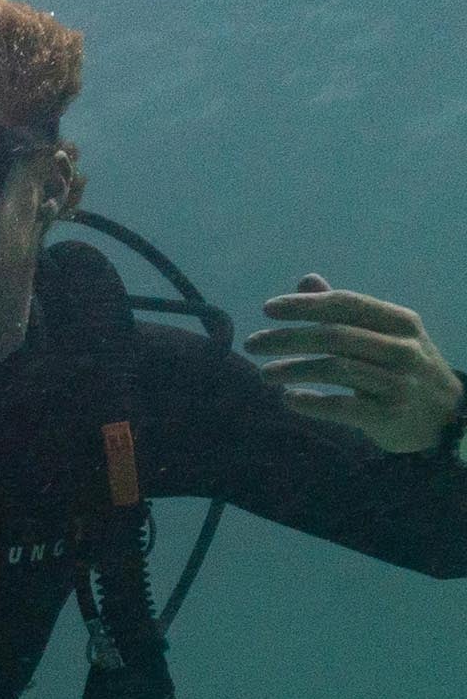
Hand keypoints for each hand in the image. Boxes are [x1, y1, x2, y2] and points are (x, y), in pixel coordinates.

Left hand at [245, 278, 459, 455]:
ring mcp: (398, 382)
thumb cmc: (405, 370)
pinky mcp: (389, 415)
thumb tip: (307, 280)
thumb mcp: (386, 334)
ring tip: (263, 374)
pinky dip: (311, 403)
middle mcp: (402, 348)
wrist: (446, 418)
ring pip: (335, 369)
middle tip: (251, 344)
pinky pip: (342, 406)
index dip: (305, 305)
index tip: (267, 308)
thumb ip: (346, 310)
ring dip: (292, 370)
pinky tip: (288, 400)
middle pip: (334, 336)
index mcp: (400, 321)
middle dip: (286, 339)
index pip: (346, 304)